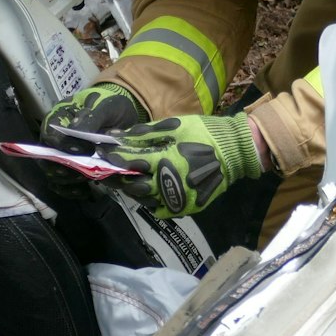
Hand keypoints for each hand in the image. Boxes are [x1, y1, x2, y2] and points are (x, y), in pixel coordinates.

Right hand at [39, 82, 146, 195]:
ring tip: (88, 179)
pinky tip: (85, 191)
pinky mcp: (71, 168)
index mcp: (58, 118)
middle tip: (85, 171)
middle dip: (64, 167)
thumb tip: (76, 131)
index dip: (64, 145)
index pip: (51, 135)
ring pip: (53, 174)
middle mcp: (55, 138)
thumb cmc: (110, 104)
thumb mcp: (105, 105)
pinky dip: (71, 190)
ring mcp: (61, 155)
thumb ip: (91, 117)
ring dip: (69, 180)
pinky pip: (62, 185)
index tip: (85, 150)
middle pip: (47, 159)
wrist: (122, 114)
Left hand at [99, 112, 264, 218]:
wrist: (235, 152)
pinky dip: (149, 199)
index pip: (128, 163)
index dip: (111, 158)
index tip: (100, 153)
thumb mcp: (174, 127)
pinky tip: (147, 189)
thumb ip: (143, 133)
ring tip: (126, 179)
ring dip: (131, 189)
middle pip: (131, 185)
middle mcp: (167, 184)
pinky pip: (159, 208)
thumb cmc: (204, 133)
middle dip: (117, 176)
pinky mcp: (184, 207)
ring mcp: (176, 198)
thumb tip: (115, 136)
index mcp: (163, 161)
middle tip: (108, 169)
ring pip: (143, 199)